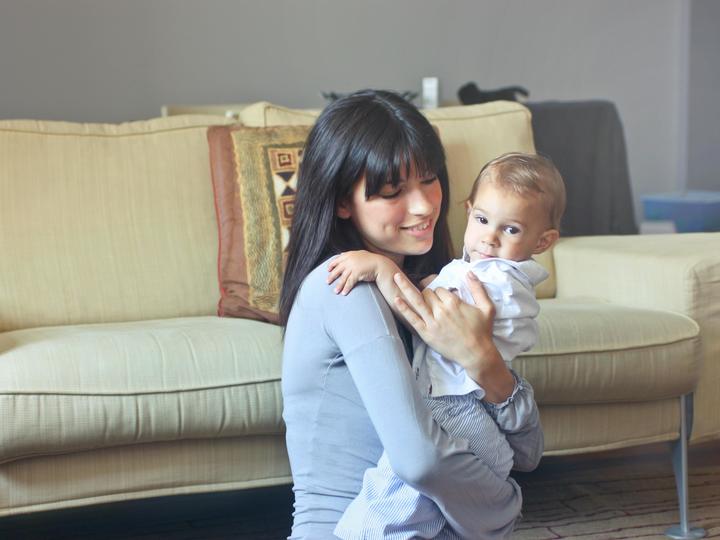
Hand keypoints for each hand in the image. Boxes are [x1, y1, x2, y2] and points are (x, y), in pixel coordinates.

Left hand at [327, 251, 398, 294]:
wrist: (380, 264)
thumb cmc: (370, 260)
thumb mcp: (359, 254)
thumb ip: (350, 255)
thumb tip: (341, 254)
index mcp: (349, 255)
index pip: (337, 260)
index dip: (331, 265)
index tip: (328, 270)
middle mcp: (349, 260)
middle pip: (337, 270)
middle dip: (332, 276)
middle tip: (327, 282)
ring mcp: (353, 267)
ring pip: (343, 278)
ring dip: (339, 285)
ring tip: (335, 292)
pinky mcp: (357, 273)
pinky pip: (350, 282)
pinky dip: (346, 288)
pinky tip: (344, 293)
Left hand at [393, 271, 514, 401]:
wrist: (476, 353)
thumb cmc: (482, 331)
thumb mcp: (487, 308)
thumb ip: (478, 288)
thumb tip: (469, 272)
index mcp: (454, 302)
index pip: (440, 289)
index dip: (441, 292)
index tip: (443, 297)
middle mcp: (441, 310)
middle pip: (428, 293)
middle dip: (428, 293)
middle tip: (431, 298)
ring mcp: (432, 322)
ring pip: (417, 300)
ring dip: (405, 287)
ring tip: (395, 276)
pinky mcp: (426, 333)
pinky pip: (412, 318)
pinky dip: (404, 308)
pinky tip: (396, 299)